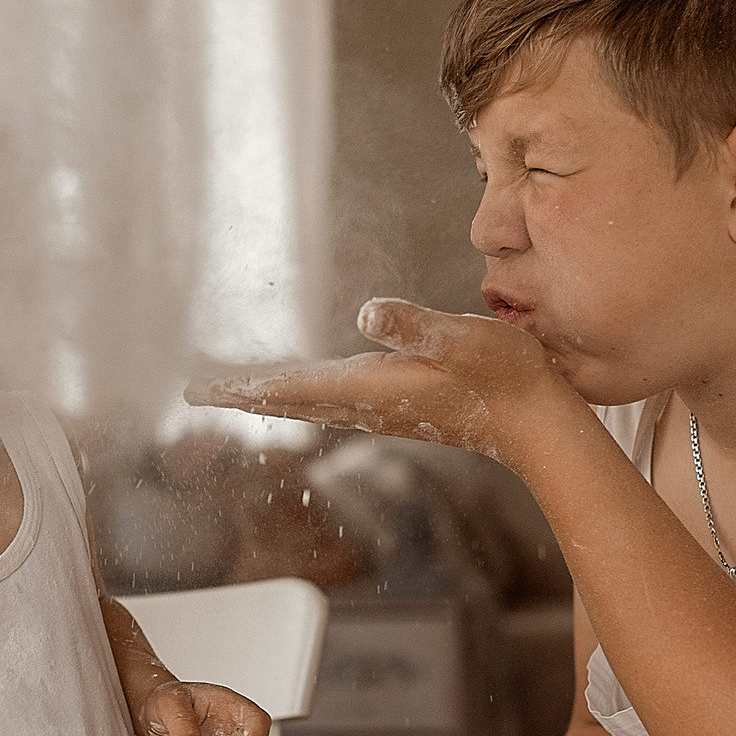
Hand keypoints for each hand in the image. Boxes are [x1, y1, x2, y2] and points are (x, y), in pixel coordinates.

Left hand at [187, 298, 572, 463]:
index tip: (200, 391)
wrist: (539, 423)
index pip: (291, 389)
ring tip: (236, 390)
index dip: (243, 387)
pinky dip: (304, 396)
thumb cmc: (507, 376)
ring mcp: (384, 408)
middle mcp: (369, 404)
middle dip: (242, 395)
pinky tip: (305, 391)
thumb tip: (366, 312)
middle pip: (289, 402)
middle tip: (196, 392)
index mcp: (372, 388)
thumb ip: (416, 326)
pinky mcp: (401, 405)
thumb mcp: (464, 338)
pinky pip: (334, 401)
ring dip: (270, 397)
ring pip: (310, 404)